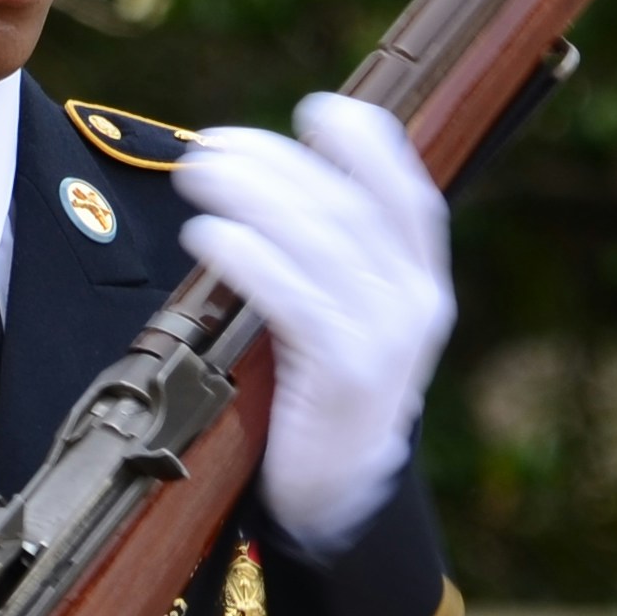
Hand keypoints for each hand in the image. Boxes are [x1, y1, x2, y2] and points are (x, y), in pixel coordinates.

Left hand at [176, 89, 453, 558]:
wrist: (342, 506)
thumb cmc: (323, 402)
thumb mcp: (347, 324)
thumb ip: (328, 260)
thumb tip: (266, 180)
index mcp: (419, 283)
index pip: (409, 192)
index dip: (368, 142)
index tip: (317, 110)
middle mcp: (413, 302)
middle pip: (347, 203)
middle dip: (276, 161)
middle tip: (210, 145)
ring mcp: (385, 339)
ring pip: (322, 237)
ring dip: (252, 194)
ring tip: (197, 176)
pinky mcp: (345, 375)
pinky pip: (295, 297)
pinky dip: (248, 256)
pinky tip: (207, 237)